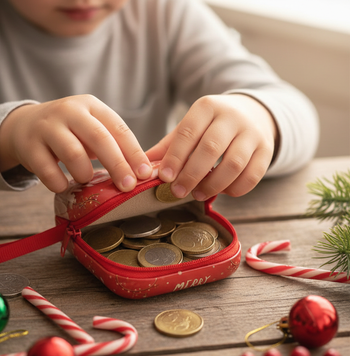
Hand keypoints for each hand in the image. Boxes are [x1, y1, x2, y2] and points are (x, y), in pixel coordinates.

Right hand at [0, 95, 152, 192]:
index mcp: (91, 106)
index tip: (146, 174)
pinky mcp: (29, 146)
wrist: (24, 125)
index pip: (118, 128)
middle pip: (99, 138)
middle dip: (117, 165)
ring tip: (86, 179)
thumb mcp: (91, 129)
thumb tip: (142, 173)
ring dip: (85, 174)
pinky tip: (63, 185)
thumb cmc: (69, 132)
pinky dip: (60, 184)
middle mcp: (69, 111)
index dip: (135, 153)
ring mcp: (47, 127)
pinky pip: (48, 172)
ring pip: (74, 154)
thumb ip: (113, 145)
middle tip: (128, 186)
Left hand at [146, 94, 278, 199]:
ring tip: (198, 194)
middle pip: (210, 148)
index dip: (175, 157)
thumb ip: (168, 148)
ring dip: (213, 184)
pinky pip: (253, 175)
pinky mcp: (266, 150)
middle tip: (178, 192)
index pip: (188, 132)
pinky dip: (236, 188)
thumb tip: (143, 170)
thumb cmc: (212, 126)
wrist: (253, 113)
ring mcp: (252, 133)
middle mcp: (232, 117)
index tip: (164, 177)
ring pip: (234, 163)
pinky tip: (222, 191)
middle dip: (191, 174)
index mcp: (207, 107)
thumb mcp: (191, 127)